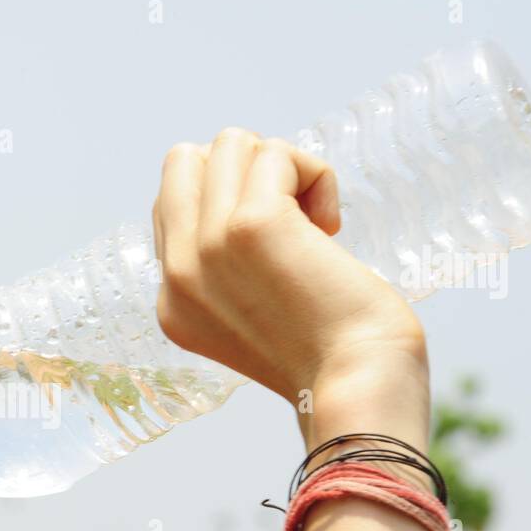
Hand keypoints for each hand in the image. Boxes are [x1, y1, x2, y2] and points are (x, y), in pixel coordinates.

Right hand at [152, 128, 431, 452]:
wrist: (358, 387)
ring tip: (314, 224)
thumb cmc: (332, 354)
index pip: (173, 204)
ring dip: (284, 168)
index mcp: (173, 303)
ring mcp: (209, 247)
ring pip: (231, 143)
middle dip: (246, 170)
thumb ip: (229, 269)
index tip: (278, 249)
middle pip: (186, 161)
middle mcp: (178, 274)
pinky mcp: (251, 225)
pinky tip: (331, 227)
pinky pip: (277, 154)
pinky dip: (315, 175)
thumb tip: (253, 187)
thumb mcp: (252, 317)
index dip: (231, 203)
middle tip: (291, 220)